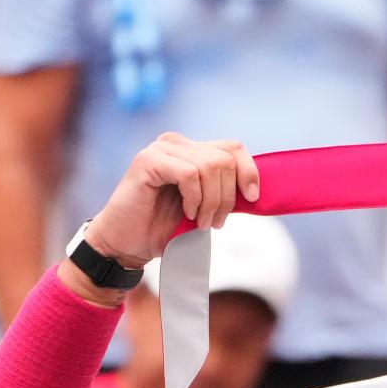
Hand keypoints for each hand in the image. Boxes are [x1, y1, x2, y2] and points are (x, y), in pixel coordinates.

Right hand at [85, 132, 259, 269]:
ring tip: (200, 221)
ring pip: (210, 167)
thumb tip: (257, 190)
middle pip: (225, 159)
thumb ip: (225, 192)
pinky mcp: (147, 161)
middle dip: (227, 196)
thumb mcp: (206, 208)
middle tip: (214, 222)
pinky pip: (189, 174)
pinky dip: (195, 198)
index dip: (249, 172)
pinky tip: (187, 213)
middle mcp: (176, 144)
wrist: (129, 243)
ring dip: (211, 201)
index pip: (234, 148)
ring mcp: (160, 149)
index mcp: (192, 151)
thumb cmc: (166, 228)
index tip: (252, 198)